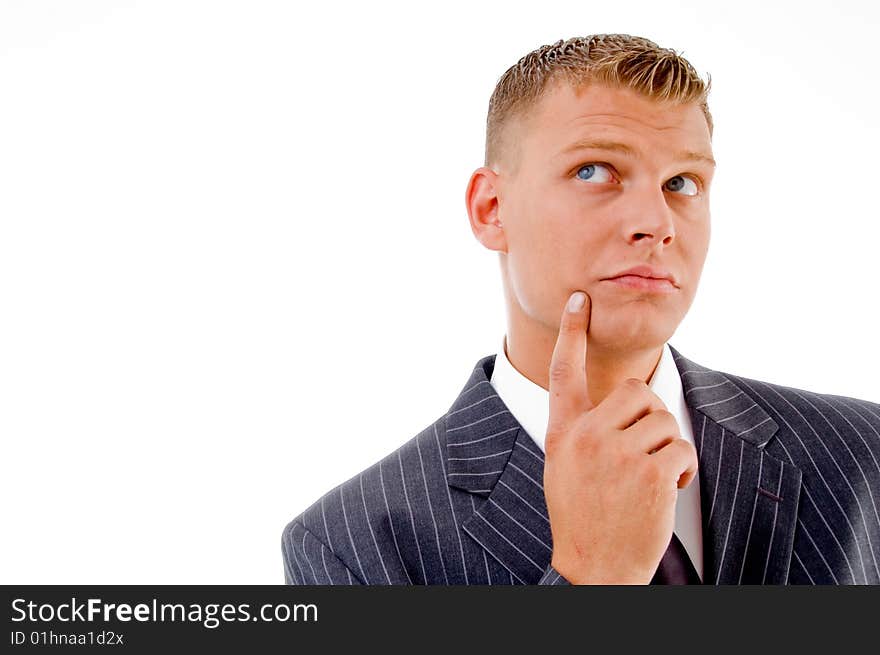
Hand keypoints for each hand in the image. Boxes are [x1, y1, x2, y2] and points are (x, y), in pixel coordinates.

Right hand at [543, 291, 698, 584]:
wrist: (594, 569)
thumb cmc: (583, 517)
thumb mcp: (564, 468)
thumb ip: (584, 431)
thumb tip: (623, 403)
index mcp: (564, 433)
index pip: (564, 372)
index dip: (571, 333)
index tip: (578, 301)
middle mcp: (587, 437)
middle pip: (637, 391)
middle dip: (651, 417)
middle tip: (645, 450)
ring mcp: (618, 454)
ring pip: (664, 419)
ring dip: (668, 446)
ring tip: (652, 477)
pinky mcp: (650, 473)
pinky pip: (681, 447)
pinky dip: (682, 469)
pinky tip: (666, 490)